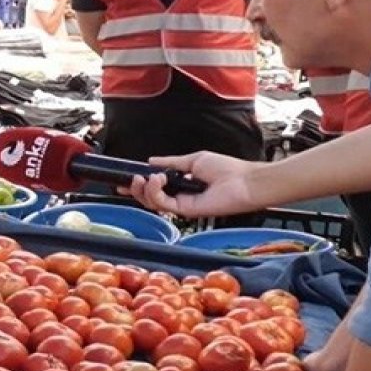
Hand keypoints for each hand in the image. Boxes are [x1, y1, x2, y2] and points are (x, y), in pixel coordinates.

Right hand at [123, 152, 259, 216]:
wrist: (243, 181)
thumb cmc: (227, 169)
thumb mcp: (194, 160)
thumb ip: (171, 162)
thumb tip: (152, 160)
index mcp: (182, 184)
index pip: (155, 187)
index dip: (140, 184)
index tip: (127, 178)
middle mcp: (180, 196)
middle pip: (149, 198)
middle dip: (137, 188)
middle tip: (134, 178)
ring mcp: (182, 205)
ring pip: (153, 202)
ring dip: (145, 189)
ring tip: (151, 176)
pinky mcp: (186, 211)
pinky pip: (163, 204)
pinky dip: (156, 192)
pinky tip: (159, 180)